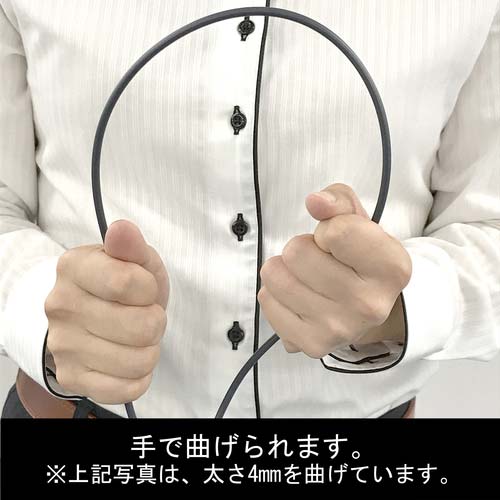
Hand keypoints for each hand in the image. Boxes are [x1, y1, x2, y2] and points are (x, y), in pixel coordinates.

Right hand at [44, 220, 168, 403]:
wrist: (92, 314)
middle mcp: (60, 306)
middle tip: (143, 315)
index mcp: (73, 268)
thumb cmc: (122, 284)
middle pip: (141, 327)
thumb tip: (122, 229)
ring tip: (137, 337)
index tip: (144, 288)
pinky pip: (127, 388)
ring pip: (139, 361)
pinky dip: (140, 375)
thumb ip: (131, 246)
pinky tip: (130, 358)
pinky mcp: (73, 377)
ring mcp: (63, 345)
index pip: (127, 283)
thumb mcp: (134, 259)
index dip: (149, 288)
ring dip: (150, 349)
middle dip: (155, 321)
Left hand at [257, 183, 410, 357]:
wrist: (362, 306)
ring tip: (305, 276)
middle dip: (301, 248)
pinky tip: (297, 296)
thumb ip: (338, 200)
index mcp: (392, 267)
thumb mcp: (357, 220)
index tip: (337, 242)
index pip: (336, 230)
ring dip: (283, 268)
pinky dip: (274, 293)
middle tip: (319, 260)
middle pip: (297, 252)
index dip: (327, 229)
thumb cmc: (356, 256)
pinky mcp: (311, 344)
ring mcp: (340, 329)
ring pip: (274, 275)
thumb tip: (315, 202)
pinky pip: (266, 300)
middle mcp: (371, 305)